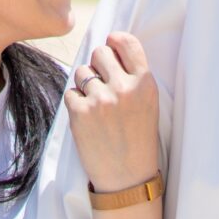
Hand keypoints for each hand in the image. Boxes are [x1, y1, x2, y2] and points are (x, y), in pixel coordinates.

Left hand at [67, 31, 158, 194]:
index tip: (111, 45)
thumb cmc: (137, 138)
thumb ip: (132, 75)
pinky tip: (89, 120)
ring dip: (86, 85)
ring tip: (99, 107)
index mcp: (146, 83)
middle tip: (103, 85)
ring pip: (82, 72)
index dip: (115, 41)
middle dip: (98, 64)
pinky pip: (70, 92)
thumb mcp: (148, 103)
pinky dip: (76, 104)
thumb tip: (109, 44)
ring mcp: (101, 100)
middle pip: (100, 52)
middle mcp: (124, 88)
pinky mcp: (80, 113)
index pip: (127, 42)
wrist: (127, 177)